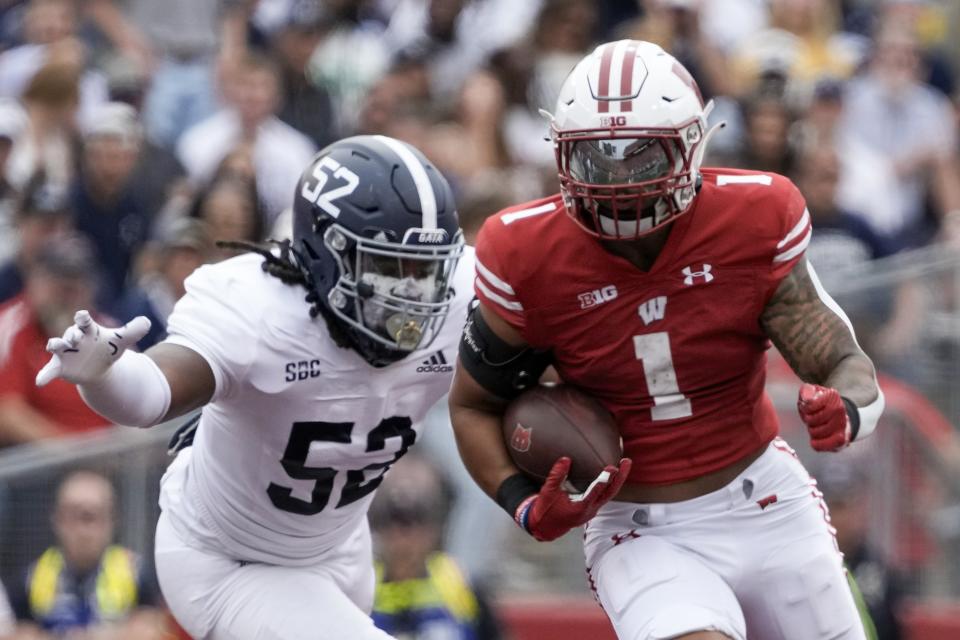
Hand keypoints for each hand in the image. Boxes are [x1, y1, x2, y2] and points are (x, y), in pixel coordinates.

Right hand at [36, 311, 150, 386]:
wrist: (97, 366)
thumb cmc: (107, 348)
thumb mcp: (122, 340)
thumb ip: (134, 330)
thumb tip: (147, 322)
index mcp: (88, 329)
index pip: (84, 321)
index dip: (83, 318)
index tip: (82, 315)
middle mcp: (74, 338)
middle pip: (71, 333)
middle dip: (72, 334)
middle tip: (75, 337)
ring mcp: (65, 352)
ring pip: (57, 346)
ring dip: (56, 345)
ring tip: (54, 345)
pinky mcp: (60, 366)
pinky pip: (49, 371)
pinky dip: (44, 375)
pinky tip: (39, 382)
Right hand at [518, 457, 630, 541]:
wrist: (544, 528)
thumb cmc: (545, 511)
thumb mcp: (548, 492)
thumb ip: (557, 476)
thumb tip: (566, 459)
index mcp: (580, 508)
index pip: (596, 492)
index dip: (605, 479)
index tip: (613, 467)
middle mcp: (590, 511)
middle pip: (609, 493)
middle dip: (619, 477)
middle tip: (627, 462)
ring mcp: (592, 511)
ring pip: (609, 495)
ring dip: (617, 480)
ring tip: (624, 465)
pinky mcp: (591, 510)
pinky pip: (604, 496)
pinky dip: (610, 485)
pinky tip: (613, 476)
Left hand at [797, 383, 850, 451]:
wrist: (838, 415)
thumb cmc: (821, 404)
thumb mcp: (812, 392)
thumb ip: (806, 391)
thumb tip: (807, 399)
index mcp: (832, 396)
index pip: (809, 405)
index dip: (804, 408)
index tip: (808, 407)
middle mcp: (839, 409)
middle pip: (812, 420)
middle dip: (808, 420)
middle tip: (812, 418)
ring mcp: (841, 424)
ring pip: (816, 433)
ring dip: (812, 431)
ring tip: (816, 426)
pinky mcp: (841, 439)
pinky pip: (825, 445)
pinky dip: (817, 444)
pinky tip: (815, 440)